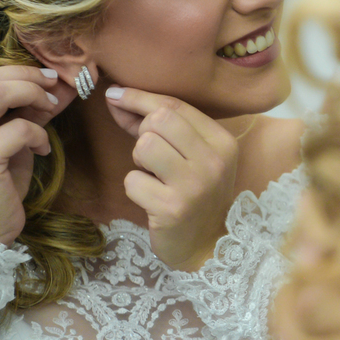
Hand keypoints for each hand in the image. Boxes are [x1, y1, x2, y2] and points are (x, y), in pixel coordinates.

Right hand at [0, 51, 74, 243]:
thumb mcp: (2, 137)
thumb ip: (19, 108)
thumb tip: (57, 81)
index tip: (15, 74)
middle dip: (26, 75)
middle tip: (51, 87)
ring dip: (33, 94)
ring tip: (50, 109)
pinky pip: (18, 128)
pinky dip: (39, 135)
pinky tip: (43, 150)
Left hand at [105, 86, 239, 271]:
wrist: (207, 245)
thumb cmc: (195, 194)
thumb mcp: (190, 156)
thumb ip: (157, 127)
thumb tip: (116, 96)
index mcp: (223, 142)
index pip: (175, 106)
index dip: (140, 97)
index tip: (115, 94)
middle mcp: (214, 161)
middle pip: (159, 120)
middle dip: (143, 133)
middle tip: (151, 156)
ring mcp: (195, 185)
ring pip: (145, 146)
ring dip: (139, 160)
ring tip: (153, 175)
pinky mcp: (172, 208)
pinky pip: (132, 180)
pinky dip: (135, 188)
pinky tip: (151, 199)